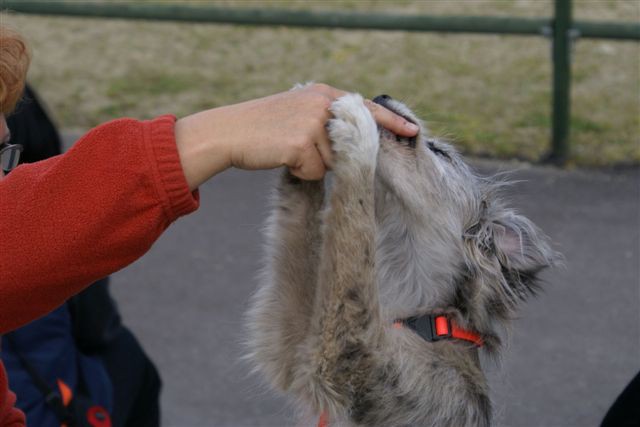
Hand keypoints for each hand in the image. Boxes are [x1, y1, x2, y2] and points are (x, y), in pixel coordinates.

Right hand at [175, 83, 418, 188]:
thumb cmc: (262, 129)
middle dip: (328, 155)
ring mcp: (313, 122)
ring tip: (285, 149)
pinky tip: (281, 157)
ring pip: (331, 162)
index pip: (364, 108)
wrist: (228, 133)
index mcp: (322, 93)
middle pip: (347, 145)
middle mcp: (322, 103)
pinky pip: (315, 171)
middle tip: (294, 144)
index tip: (412, 132)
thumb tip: (350, 146)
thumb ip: (325, 121)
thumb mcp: (298, 114)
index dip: (390, 122)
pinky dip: (300, 172)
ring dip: (312, 165)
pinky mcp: (303, 142)